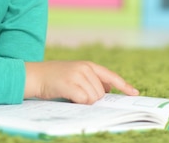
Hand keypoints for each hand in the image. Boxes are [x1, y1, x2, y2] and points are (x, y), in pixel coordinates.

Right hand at [24, 61, 138, 103]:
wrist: (34, 75)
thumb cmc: (54, 78)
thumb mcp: (75, 74)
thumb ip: (90, 80)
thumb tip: (106, 93)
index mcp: (87, 65)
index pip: (110, 75)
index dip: (123, 85)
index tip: (134, 93)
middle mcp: (84, 68)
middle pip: (101, 93)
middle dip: (93, 99)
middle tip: (77, 95)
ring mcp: (77, 75)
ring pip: (93, 98)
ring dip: (85, 102)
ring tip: (71, 95)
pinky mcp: (69, 84)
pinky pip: (83, 100)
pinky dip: (79, 103)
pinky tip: (69, 98)